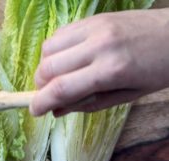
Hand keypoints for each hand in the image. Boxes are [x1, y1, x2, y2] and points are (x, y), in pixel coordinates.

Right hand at [30, 8, 168, 116]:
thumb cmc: (156, 71)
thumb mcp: (126, 96)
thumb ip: (88, 104)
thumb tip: (57, 110)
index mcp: (111, 71)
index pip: (62, 88)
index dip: (41, 102)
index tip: (35, 111)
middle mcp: (98, 46)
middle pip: (48, 67)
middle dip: (41, 86)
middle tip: (49, 94)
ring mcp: (94, 27)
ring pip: (48, 48)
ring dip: (45, 67)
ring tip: (58, 76)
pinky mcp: (92, 18)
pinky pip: (59, 34)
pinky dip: (54, 50)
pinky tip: (65, 58)